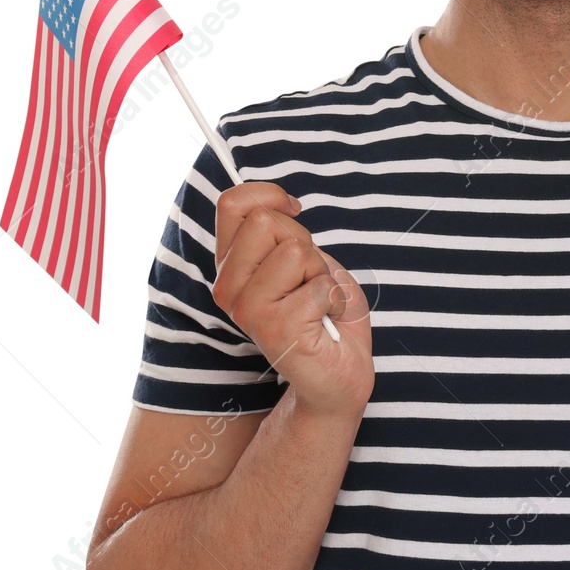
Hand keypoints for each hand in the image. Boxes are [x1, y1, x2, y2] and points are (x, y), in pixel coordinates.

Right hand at [210, 182, 374, 421]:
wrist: (341, 373)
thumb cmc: (325, 313)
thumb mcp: (303, 260)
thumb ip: (282, 234)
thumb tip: (281, 204)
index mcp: (232, 267)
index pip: (231, 204)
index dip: (269, 196)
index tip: (294, 213)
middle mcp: (229, 288)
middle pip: (265, 221)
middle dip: (304, 241)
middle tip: (310, 277)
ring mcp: (249, 310)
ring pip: (295, 251)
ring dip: (322, 273)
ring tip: (318, 301)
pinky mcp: (276, 330)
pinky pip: (321, 285)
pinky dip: (336, 299)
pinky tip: (326, 321)